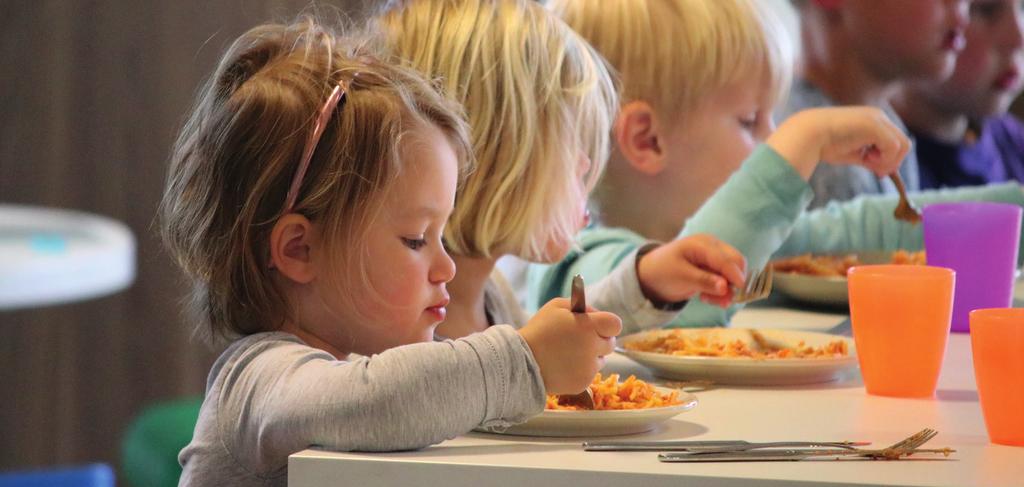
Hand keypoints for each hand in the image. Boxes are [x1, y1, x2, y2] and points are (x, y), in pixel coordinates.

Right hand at [518, 298, 621, 394]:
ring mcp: (589, 368)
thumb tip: (594, 314)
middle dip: (599, 340)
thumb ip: (580, 307)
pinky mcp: (583, 383)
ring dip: (591, 356)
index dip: (607, 324)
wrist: (521, 362)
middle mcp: (593, 348)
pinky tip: (563, 366)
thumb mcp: (556, 307)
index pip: (615, 324)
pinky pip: (588, 374)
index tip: (597, 326)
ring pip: (601, 360)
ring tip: (568, 354)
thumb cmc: (539, 330)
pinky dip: (580, 370)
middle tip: (581, 339)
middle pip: (610, 343)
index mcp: (588, 327)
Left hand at [636, 234, 746, 307]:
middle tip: (723, 301)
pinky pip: (725, 280)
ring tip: (707, 300)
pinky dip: (720, 291)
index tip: (742, 292)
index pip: (726, 259)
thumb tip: (725, 287)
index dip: (736, 276)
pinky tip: (706, 297)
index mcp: (702, 244)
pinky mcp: (713, 268)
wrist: (650, 276)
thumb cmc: (663, 272)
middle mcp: (712, 247)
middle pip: (735, 262)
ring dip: (726, 290)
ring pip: (732, 273)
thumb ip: (704, 281)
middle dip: (733, 283)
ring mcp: (713, 257)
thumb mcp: (681, 277)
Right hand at [767, 107, 910, 179]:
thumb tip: (883, 171)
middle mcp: (878, 117)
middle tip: (877, 173)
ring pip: (902, 146)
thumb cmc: (825, 144)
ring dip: (888, 161)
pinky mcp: (875, 126)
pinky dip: (884, 159)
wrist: (808, 134)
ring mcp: (878, 120)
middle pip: (903, 143)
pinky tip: (867, 160)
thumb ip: (869, 158)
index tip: (877, 172)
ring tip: (868, 165)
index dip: (890, 159)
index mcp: (873, 120)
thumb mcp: (853, 153)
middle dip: (892, 162)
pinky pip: (893, 147)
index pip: (895, 141)